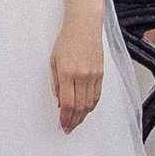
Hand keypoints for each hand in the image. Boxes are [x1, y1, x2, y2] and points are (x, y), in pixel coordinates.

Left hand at [51, 17, 103, 132]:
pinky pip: (97, 96)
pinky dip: (90, 106)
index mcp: (67, 73)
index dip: (65, 118)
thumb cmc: (66, 40)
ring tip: (75, 122)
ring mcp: (93, 76)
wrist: (84, 26)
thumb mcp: (53, 61)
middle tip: (68, 128)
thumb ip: (55, 84)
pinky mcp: (101, 74)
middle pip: (80, 107)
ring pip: (89, 104)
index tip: (62, 125)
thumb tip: (59, 103)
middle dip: (73, 121)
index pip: (67, 104)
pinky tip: (85, 110)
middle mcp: (82, 76)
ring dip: (82, 116)